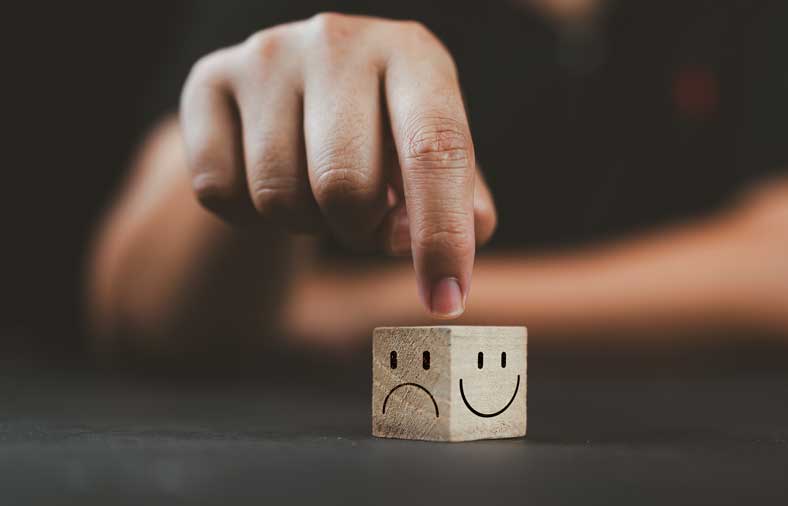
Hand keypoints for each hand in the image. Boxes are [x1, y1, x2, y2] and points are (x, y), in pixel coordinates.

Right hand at [180, 13, 496, 317]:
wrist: (300, 90)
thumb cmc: (384, 136)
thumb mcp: (436, 160)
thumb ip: (460, 209)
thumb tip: (430, 259)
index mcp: (414, 55)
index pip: (435, 149)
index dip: (442, 234)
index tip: (445, 300)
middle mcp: (339, 41)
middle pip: (345, 185)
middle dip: (358, 229)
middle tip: (362, 217)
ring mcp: (267, 55)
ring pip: (277, 195)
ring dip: (305, 222)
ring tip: (316, 190)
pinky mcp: (208, 78)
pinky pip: (219, 191)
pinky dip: (248, 216)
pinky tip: (267, 180)